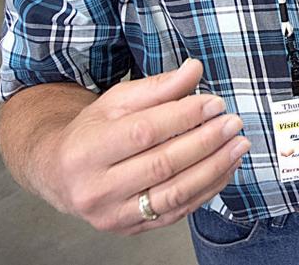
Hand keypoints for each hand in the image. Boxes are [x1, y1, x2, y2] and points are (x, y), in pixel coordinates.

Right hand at [44, 59, 248, 234]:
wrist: (60, 174)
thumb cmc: (92, 133)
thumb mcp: (117, 102)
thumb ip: (158, 87)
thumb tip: (194, 69)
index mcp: (86, 150)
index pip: (144, 132)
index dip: (185, 116)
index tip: (215, 103)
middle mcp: (95, 188)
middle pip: (162, 164)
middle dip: (206, 141)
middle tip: (232, 123)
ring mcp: (112, 214)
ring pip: (174, 193)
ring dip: (214, 168)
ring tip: (238, 145)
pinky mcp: (130, 228)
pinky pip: (178, 211)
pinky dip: (208, 189)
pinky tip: (226, 167)